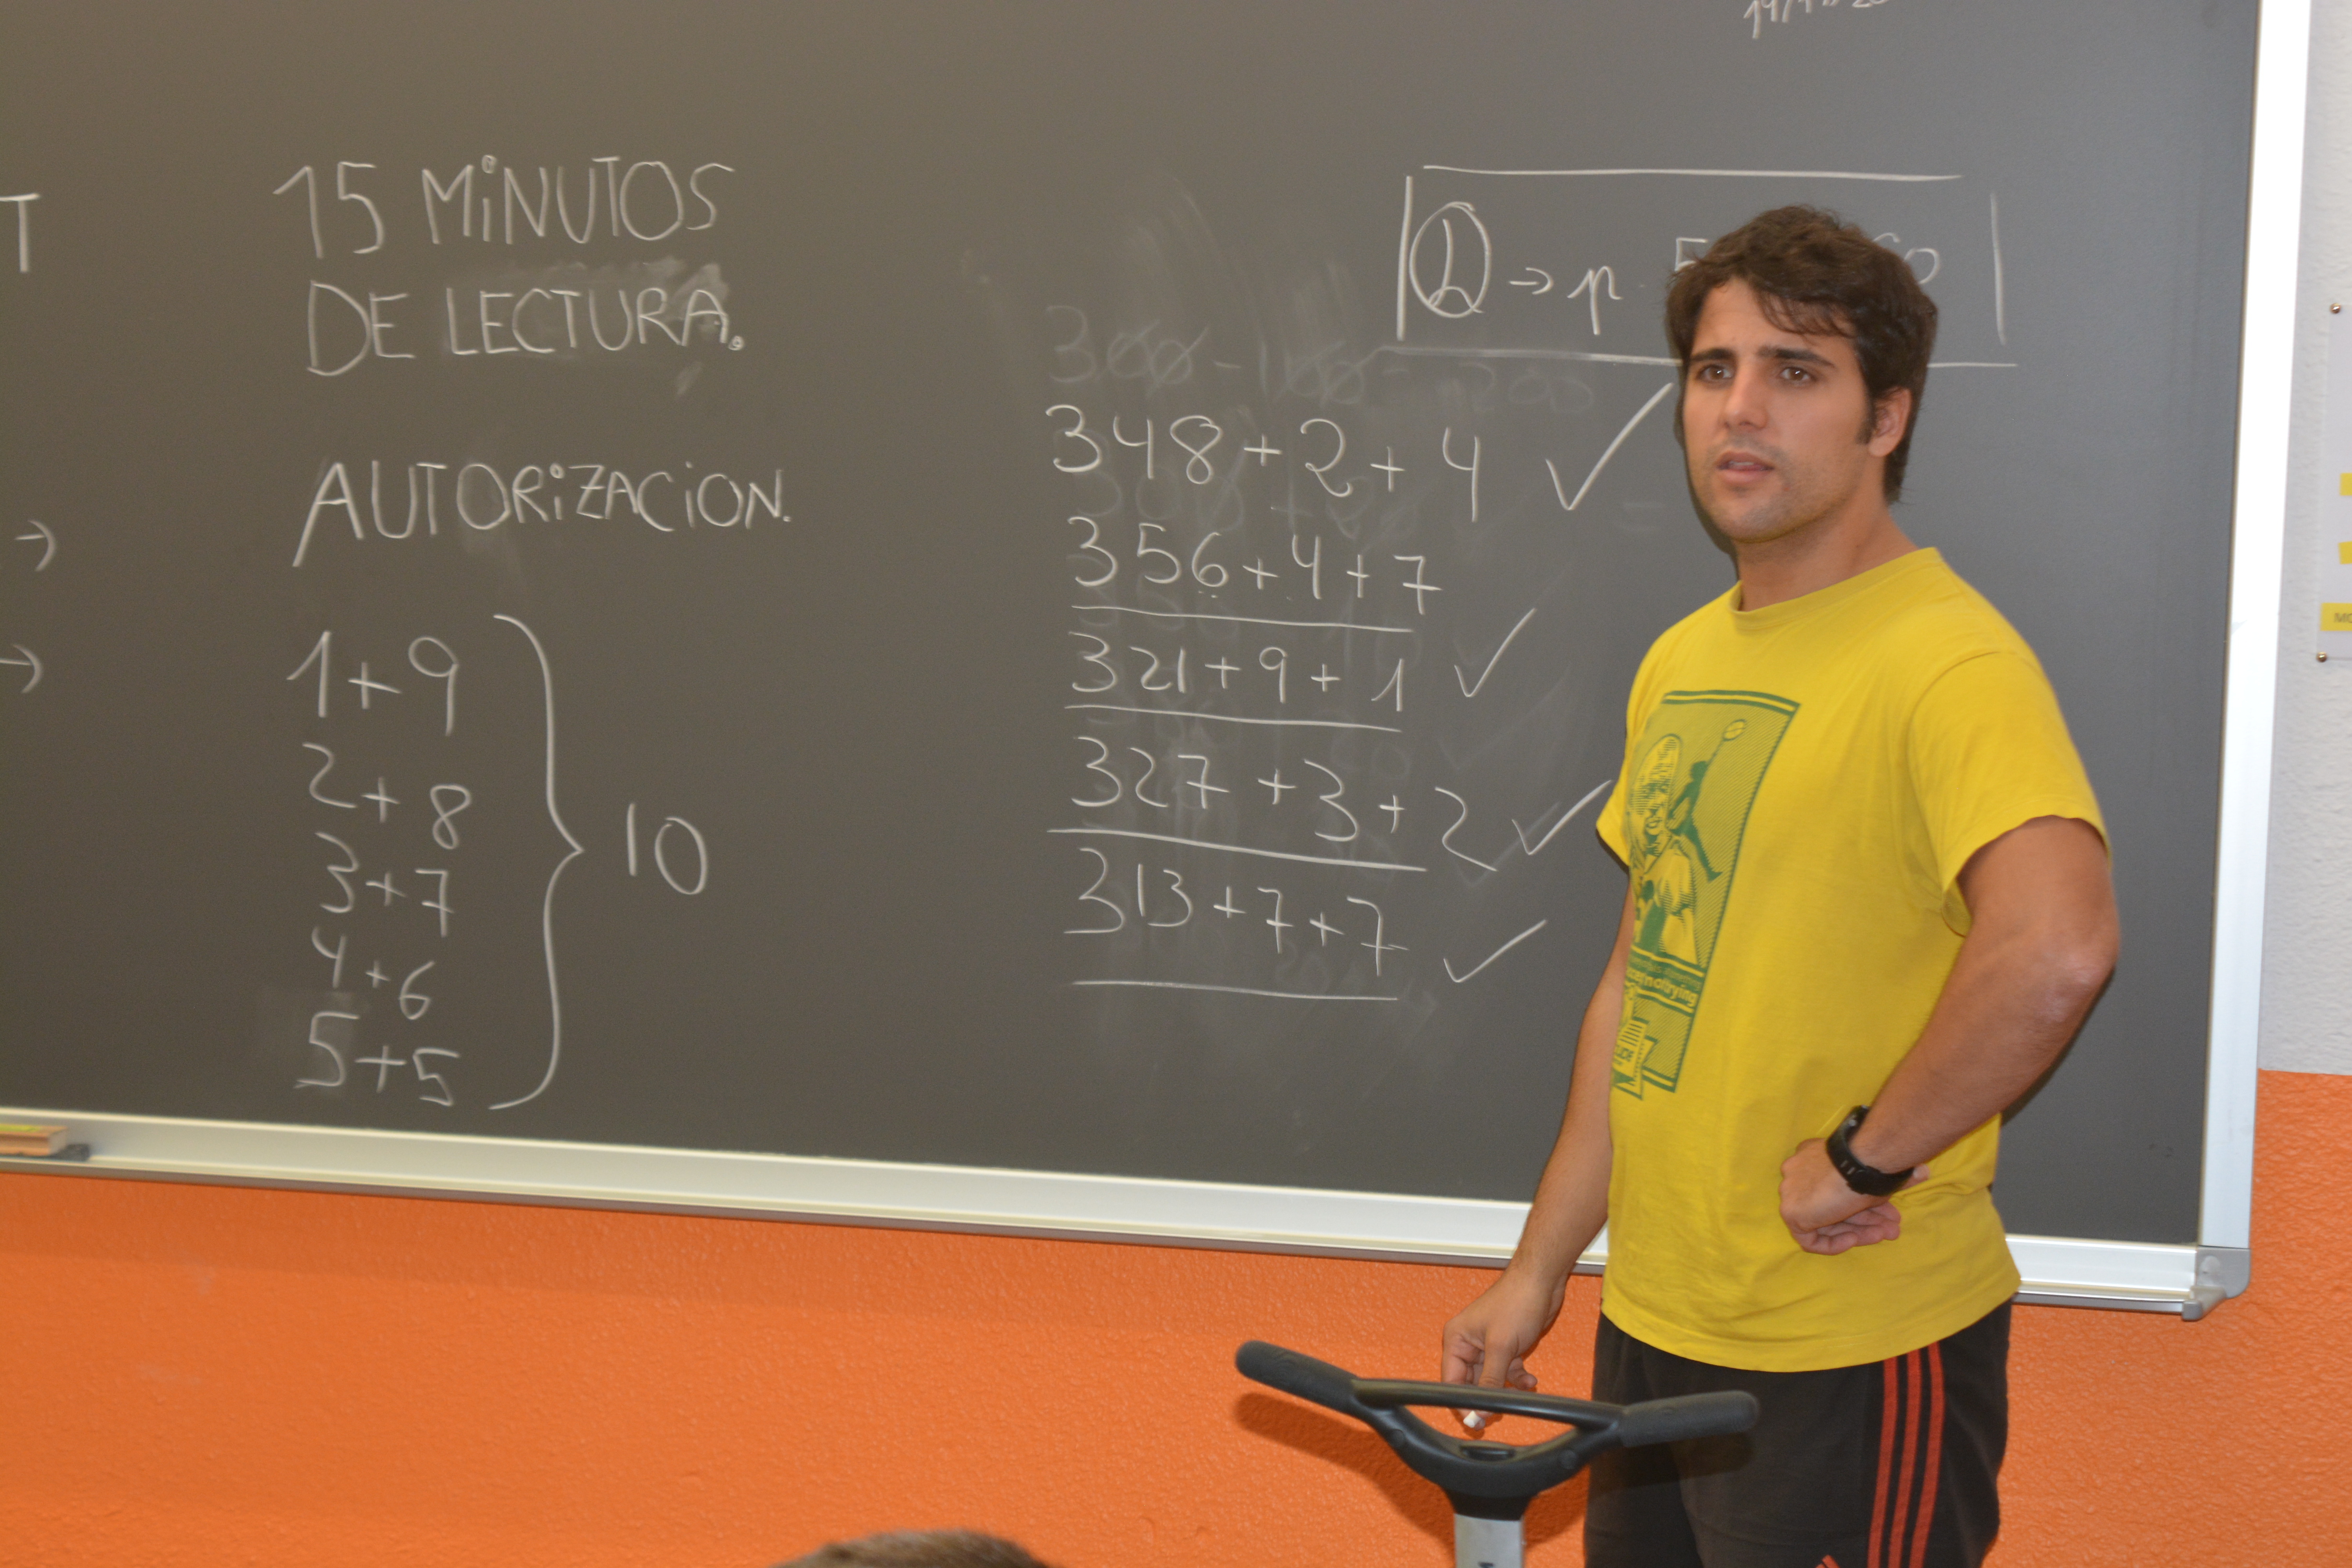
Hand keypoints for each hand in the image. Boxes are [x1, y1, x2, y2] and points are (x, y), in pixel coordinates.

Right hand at [1440, 1266, 1563, 1428]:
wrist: (1542, 1282)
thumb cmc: (1516, 1303)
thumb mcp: (1501, 1347)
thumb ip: (1489, 1380)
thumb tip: (1480, 1409)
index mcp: (1456, 1340)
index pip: (1451, 1380)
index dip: (1461, 1402)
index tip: (1475, 1420)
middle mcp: (1468, 1344)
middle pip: (1470, 1383)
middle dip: (1487, 1396)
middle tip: (1499, 1412)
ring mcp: (1488, 1346)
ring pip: (1491, 1379)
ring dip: (1506, 1387)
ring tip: (1520, 1390)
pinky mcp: (1506, 1347)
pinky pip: (1507, 1372)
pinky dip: (1518, 1378)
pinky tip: (1530, 1380)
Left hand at [1779, 1139, 1925, 1254]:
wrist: (1857, 1164)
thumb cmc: (1871, 1161)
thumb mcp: (1880, 1170)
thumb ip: (1891, 1176)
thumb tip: (1923, 1172)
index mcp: (1814, 1155)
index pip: (1837, 1186)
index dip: (1866, 1201)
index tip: (1890, 1210)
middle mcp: (1798, 1171)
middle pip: (1834, 1204)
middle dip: (1866, 1218)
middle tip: (1893, 1227)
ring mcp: (1791, 1192)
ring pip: (1826, 1221)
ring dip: (1859, 1229)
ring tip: (1887, 1234)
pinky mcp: (1791, 1213)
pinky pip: (1811, 1238)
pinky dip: (1834, 1243)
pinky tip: (1855, 1239)